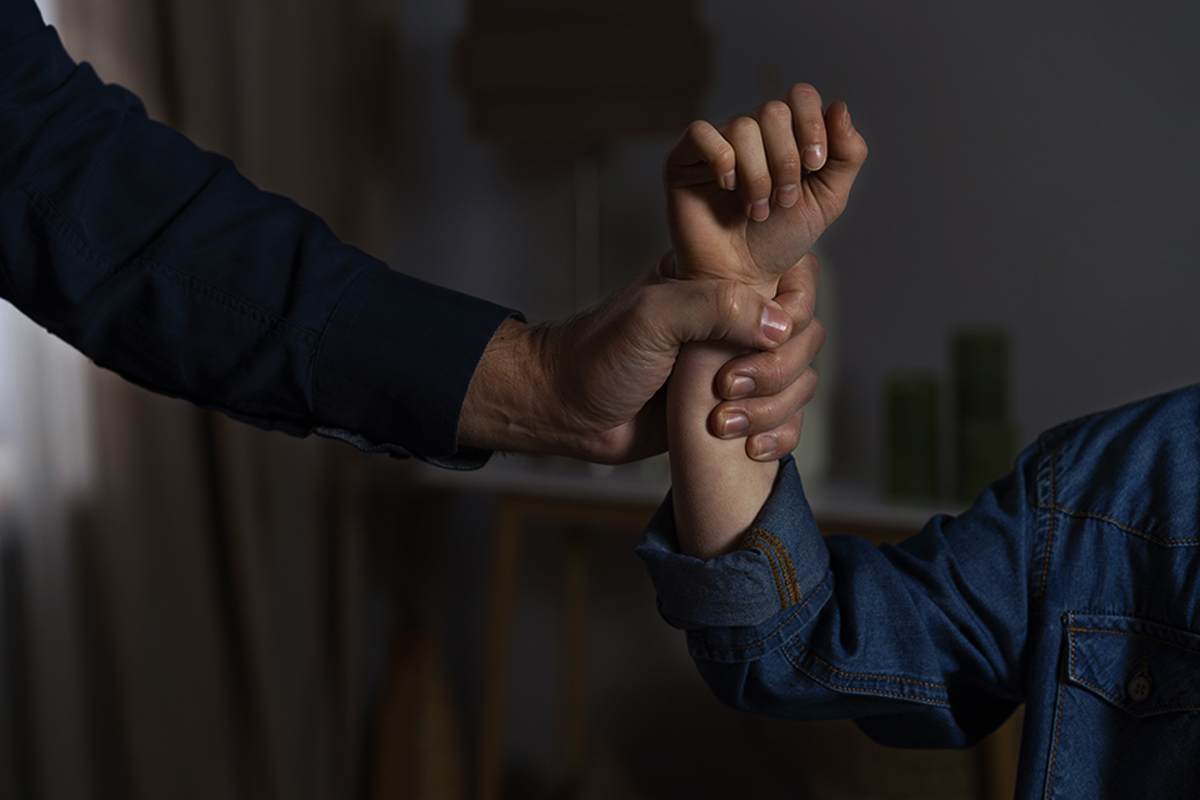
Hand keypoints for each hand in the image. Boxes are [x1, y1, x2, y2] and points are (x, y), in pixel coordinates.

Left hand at [457, 254, 821, 463]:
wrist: (568, 411)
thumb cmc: (598, 356)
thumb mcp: (652, 316)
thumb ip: (716, 307)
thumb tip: (780, 325)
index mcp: (720, 282)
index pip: (794, 281)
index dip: (791, 312)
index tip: (760, 339)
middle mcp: (735, 322)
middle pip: (806, 337)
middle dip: (777, 370)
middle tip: (726, 387)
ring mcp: (737, 367)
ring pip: (800, 382)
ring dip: (773, 409)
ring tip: (721, 423)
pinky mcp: (734, 410)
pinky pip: (785, 422)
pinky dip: (778, 436)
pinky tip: (750, 447)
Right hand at [664, 84, 866, 289]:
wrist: (742, 277)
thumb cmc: (780, 240)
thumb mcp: (828, 200)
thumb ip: (847, 156)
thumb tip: (840, 107)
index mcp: (786, 134)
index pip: (800, 97)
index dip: (812, 124)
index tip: (814, 165)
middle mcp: (752, 132)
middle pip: (774, 111)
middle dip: (786, 161)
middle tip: (783, 201)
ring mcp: (718, 142)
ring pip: (743, 127)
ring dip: (758, 175)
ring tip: (756, 209)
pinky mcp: (685, 158)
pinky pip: (702, 133)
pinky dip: (722, 160)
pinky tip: (728, 187)